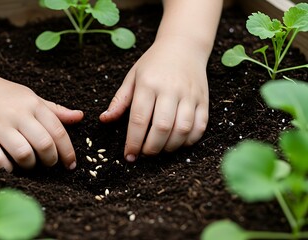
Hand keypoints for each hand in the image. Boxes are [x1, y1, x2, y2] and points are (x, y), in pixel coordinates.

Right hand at [0, 70, 83, 171]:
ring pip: (23, 154)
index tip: (70, 164)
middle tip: (49, 164)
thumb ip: (54, 109)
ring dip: (30, 165)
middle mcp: (16, 114)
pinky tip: (9, 166)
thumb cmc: (2, 94)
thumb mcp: (30, 97)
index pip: (58, 131)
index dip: (68, 152)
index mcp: (32, 104)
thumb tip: (80, 117)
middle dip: (51, 160)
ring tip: (29, 164)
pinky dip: (7, 168)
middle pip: (44, 145)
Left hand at [100, 36, 208, 160]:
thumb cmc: (153, 64)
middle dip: (151, 148)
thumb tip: (104, 120)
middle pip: (161, 127)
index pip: (139, 119)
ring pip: (182, 129)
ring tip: (160, 149)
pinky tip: (178, 142)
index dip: (133, 141)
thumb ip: (119, 101)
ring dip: (170, 146)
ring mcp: (189, 95)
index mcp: (148, 84)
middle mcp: (170, 89)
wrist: (183, 46)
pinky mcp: (204, 99)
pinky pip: (200, 126)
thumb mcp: (132, 77)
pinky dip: (189, 140)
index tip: (129, 155)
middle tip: (144, 154)